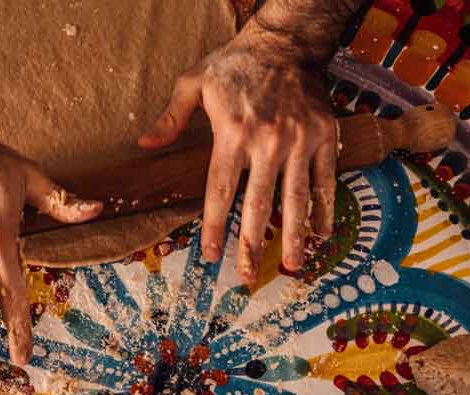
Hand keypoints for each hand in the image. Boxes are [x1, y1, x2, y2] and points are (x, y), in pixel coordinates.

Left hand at [139, 25, 336, 283]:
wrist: (286, 42)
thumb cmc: (235, 64)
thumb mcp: (193, 83)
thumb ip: (170, 118)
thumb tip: (144, 143)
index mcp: (232, 135)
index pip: (220, 192)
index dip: (215, 228)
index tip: (211, 255)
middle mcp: (267, 143)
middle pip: (258, 205)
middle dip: (251, 245)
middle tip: (245, 277)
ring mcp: (298, 141)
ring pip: (296, 199)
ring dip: (293, 236)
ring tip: (291, 267)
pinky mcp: (323, 136)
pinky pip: (325, 180)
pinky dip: (325, 209)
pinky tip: (321, 235)